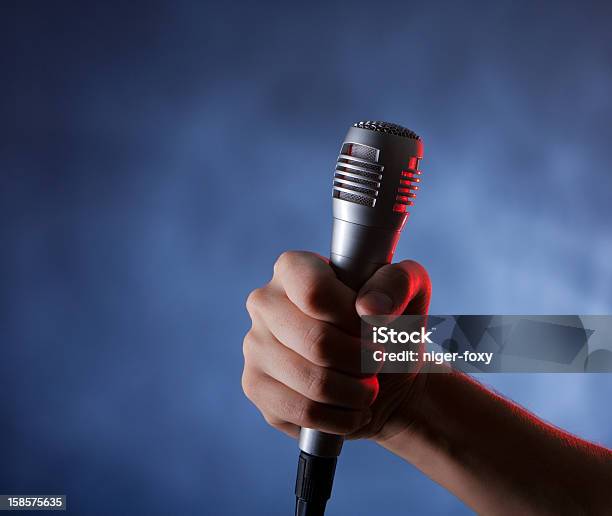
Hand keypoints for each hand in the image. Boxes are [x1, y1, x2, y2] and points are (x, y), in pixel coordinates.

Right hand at [242, 251, 430, 441]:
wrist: (383, 374)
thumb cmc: (390, 325)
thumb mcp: (410, 291)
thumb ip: (398, 283)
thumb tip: (370, 309)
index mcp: (293, 268)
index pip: (314, 292)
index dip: (353, 319)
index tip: (374, 329)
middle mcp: (265, 302)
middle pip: (316, 341)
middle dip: (362, 361)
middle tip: (377, 362)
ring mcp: (254, 346)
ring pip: (312, 382)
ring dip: (356, 393)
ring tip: (369, 388)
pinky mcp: (256, 387)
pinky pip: (302, 412)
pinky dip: (340, 418)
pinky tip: (352, 409)